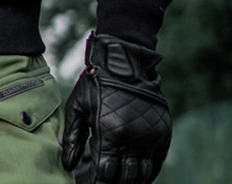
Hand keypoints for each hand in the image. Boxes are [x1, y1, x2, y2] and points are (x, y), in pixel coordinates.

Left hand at [61, 33, 170, 183]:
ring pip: (143, 174)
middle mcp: (133, 138)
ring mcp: (150, 136)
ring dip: (131, 183)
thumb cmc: (96, 82)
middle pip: (125, 178)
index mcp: (109, 132)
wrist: (125, 61)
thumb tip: (67, 165)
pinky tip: (138, 177)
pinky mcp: (163, 132)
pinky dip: (148, 174)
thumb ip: (73, 137)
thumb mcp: (78, 106)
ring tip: (120, 183)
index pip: (105, 173)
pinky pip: (157, 163)